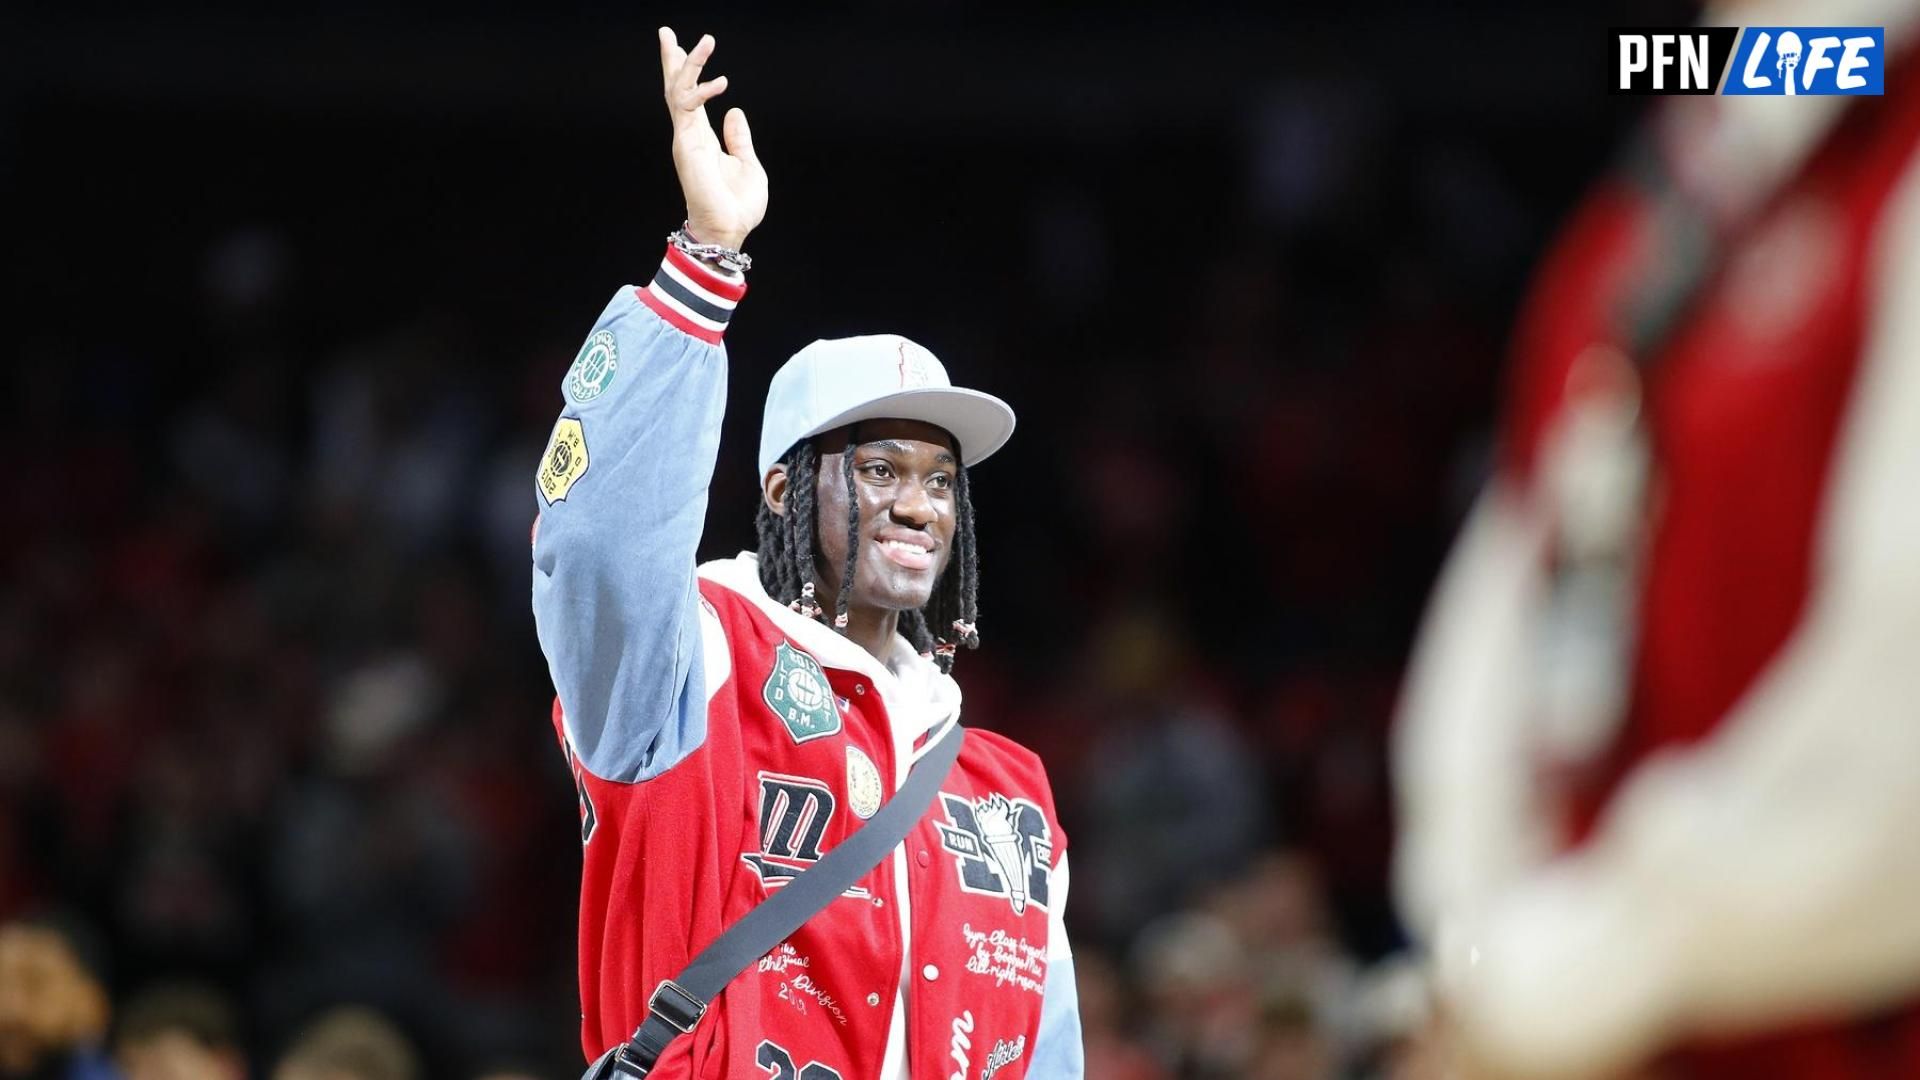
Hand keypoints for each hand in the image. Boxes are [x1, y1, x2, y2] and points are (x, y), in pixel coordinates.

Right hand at [658, 27, 765, 251]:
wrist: (730, 229)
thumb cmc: (738, 205)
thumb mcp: (746, 163)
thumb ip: (738, 137)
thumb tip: (734, 111)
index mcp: (703, 137)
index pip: (689, 98)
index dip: (687, 73)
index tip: (681, 49)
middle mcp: (690, 134)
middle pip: (675, 89)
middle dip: (671, 60)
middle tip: (665, 32)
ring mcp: (686, 138)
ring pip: (679, 91)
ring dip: (689, 63)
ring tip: (705, 40)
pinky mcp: (687, 144)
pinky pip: (689, 107)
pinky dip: (702, 90)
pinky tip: (721, 81)